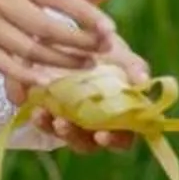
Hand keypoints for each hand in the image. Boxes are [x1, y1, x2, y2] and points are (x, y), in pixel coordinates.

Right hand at [0, 0, 114, 87]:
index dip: (85, 14)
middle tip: (104, 51)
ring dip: (61, 62)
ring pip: (29, 51)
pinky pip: (5, 66)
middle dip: (78, 43)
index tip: (110, 29)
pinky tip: (51, 82)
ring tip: (87, 65)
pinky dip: (28, 76)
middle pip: (45, 28)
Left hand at [10, 37, 151, 151]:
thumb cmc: (106, 48)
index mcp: (121, 116)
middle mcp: (97, 124)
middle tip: (63, 125)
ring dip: (55, 128)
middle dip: (75, 137)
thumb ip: (133, 66)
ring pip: (66, 135)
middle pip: (89, 144)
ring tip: (44, 114)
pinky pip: (45, 122)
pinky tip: (35, 107)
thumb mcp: (121, 53)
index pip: (123, 139)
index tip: (102, 135)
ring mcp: (73, 120)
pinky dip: (40, 117)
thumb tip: (143, 78)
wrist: (75, 35)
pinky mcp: (51, 112)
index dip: (114, 140)